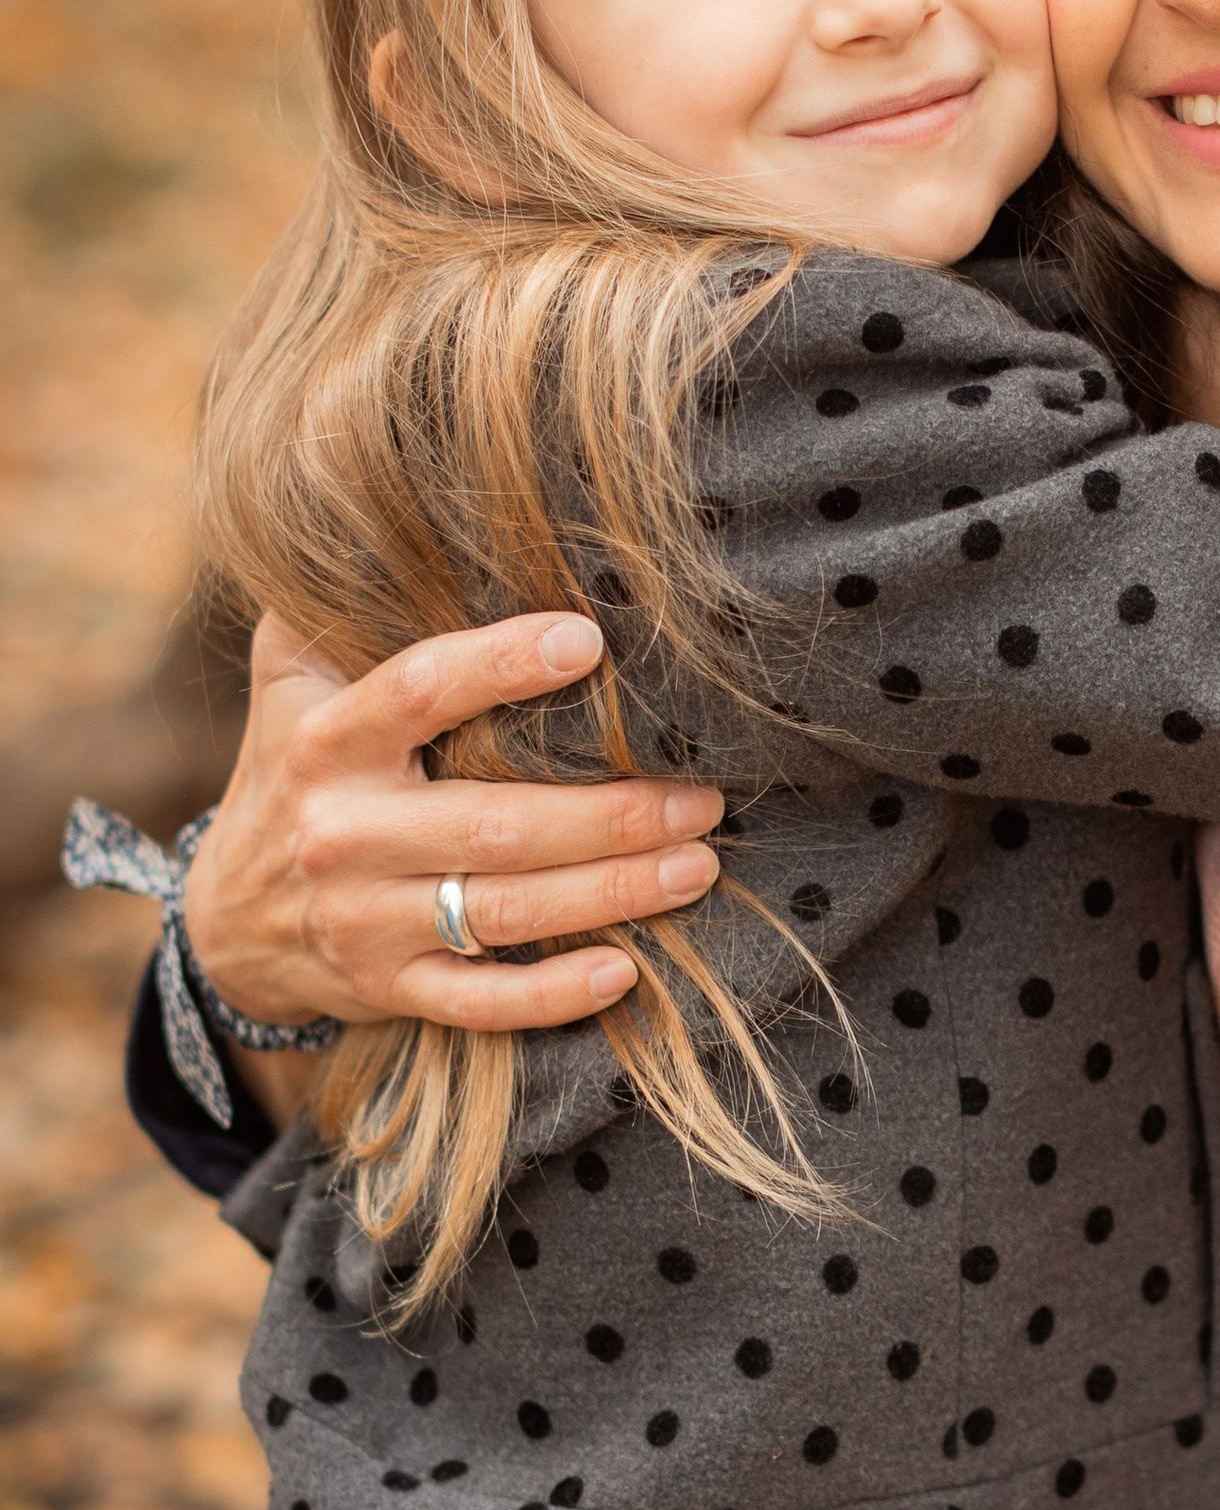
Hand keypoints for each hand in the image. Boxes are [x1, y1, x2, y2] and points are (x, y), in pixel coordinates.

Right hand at [183, 613, 725, 1034]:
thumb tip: (410, 506)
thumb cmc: (294, 767)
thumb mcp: (290, 680)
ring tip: (699, 863)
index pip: (415, 691)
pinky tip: (624, 974)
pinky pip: (478, 1002)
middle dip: (612, 813)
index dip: (499, 665)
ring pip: (504, 912)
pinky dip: (551, 997)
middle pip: (496, 824)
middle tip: (703, 794)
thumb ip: (337, 603)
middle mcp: (344, 833)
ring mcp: (366, 920)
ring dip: (614, 893)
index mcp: (326, 740)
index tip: (589, 640)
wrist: (226, 918)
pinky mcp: (388, 987)